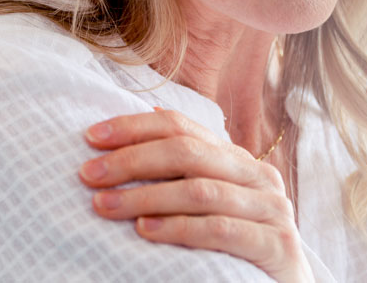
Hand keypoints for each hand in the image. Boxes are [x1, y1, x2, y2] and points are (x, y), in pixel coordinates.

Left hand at [79, 109, 313, 282]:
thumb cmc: (236, 248)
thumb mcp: (209, 203)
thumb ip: (184, 171)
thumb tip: (141, 118)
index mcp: (237, 160)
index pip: (181, 126)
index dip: (134, 128)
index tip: (91, 137)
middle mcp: (258, 176)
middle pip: (186, 153)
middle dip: (131, 160)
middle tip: (89, 175)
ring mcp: (271, 209)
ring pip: (199, 191)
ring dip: (145, 197)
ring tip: (105, 204)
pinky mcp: (277, 245)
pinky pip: (221, 229)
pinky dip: (178, 228)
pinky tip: (145, 230)